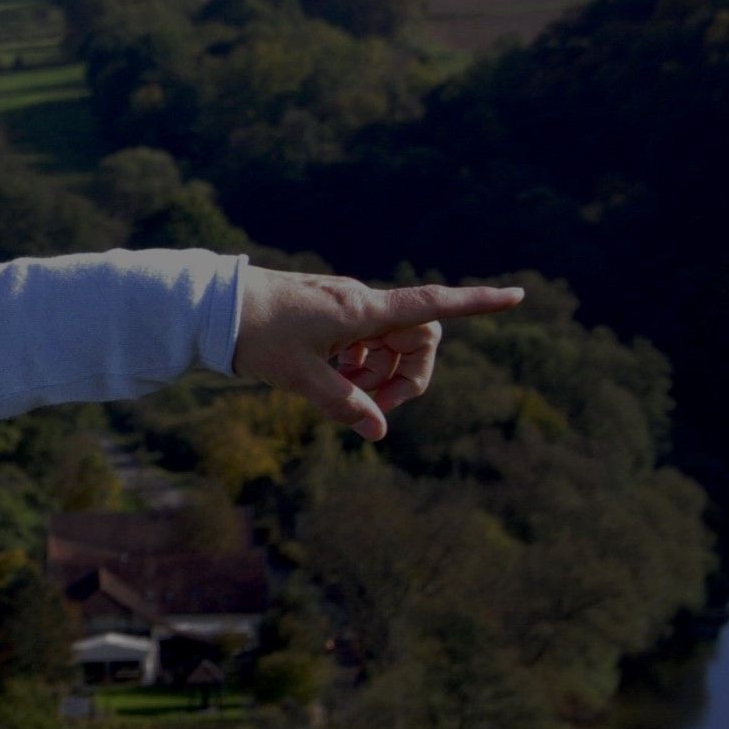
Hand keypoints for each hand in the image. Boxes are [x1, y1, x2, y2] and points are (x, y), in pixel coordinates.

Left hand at [232, 269, 524, 442]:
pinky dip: (356, 366)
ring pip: (386, 344)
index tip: (516, 296)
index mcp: (363, 310)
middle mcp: (361, 302)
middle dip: (406, 376)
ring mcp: (344, 306)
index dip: (477, 303)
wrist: (212, 306)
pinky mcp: (328, 313)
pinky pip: (361, 342)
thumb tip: (379, 432)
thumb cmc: (256, 335)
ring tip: (339, 394)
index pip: (434, 305)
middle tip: (372, 408)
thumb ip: (343, 405)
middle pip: (415, 338)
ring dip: (376, 375)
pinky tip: (327, 380)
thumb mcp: (299, 378)